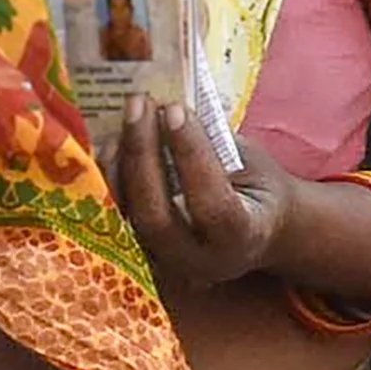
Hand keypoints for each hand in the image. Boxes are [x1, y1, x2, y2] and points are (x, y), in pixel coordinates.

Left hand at [96, 101, 291, 292]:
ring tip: (124, 118)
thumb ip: (216, 144)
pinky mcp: (141, 257)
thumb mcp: (254, 164)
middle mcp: (199, 261)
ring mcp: (165, 265)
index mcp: (242, 238)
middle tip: (140, 104)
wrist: (260, 234)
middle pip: (156, 217)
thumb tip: (171, 106)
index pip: (212, 204)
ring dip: (118, 164)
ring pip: (126, 220)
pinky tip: (112, 143)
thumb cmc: (260, 192)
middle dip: (143, 154)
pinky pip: (114, 218)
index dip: (191, 156)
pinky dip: (110, 179)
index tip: (175, 109)